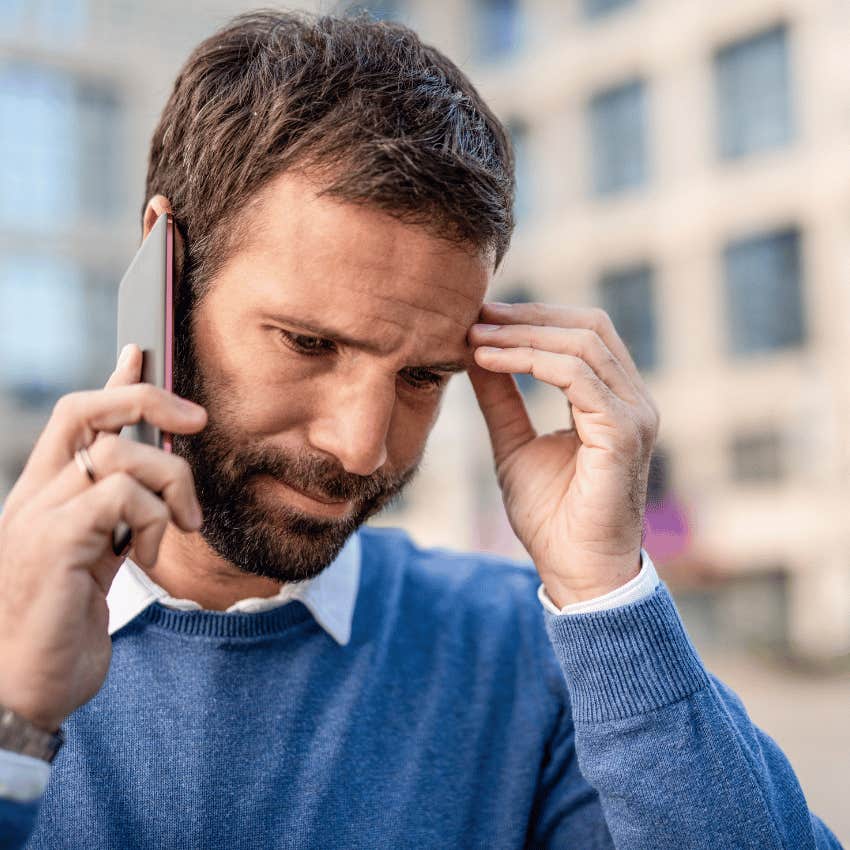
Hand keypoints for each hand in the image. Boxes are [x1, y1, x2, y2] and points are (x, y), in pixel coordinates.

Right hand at [0, 345, 206, 731]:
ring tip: (176, 528)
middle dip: (148, 399)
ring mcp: (38, 518)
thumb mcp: (98, 555)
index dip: (114, 382)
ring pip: (122, 454)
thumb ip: (117, 509)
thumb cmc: (67, 623)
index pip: (75, 416)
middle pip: (86, 410)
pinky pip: (121, 497)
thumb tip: (151, 469)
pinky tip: (146, 557)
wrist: (29, 688)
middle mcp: (34, 496)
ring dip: (171, 485)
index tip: (143, 352)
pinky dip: (152, 521)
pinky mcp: (52, 545)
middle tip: (196, 423)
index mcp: (45, 494)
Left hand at [467, 302, 659, 607]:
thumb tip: (476, 352)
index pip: (583, 333)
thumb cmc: (550, 516)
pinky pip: (575, 376)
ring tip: (474, 337)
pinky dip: (527, 360)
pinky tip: (488, 360)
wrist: (573, 570)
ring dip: (521, 334)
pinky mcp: (622, 432)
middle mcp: (632, 400)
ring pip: (581, 344)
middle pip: (587, 326)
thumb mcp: (513, 443)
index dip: (533, 316)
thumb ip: (501, 398)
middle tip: (476, 315)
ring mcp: (634, 414)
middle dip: (527, 315)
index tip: (482, 316)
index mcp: (613, 400)